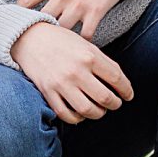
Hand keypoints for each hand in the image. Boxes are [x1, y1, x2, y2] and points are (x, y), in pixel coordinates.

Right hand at [12, 22, 135, 123]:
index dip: (126, 90)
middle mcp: (77, 71)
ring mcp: (61, 84)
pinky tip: (81, 114)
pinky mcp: (48, 92)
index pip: (117, 78)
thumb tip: (118, 82)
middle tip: (116, 103)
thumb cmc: (60, 40)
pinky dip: (77, 118)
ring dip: (98, 114)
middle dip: (115, 104)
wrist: (29, 38)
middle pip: (105, 98)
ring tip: (100, 110)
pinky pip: (66, 114)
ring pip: (88, 110)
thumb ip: (101, 62)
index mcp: (89, 56)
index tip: (128, 95)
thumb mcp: (85, 44)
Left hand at [17, 0, 157, 40]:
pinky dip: (81, 42)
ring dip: (59, 39)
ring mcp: (78, 5)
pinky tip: (79, 45)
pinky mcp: (95, 12)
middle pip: (40, 21)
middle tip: (34, 41)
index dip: (18, 14)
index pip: (25, 2)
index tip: (18, 23)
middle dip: (36, 31)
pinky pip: (84, 36)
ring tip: (56, 48)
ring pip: (60, 32)